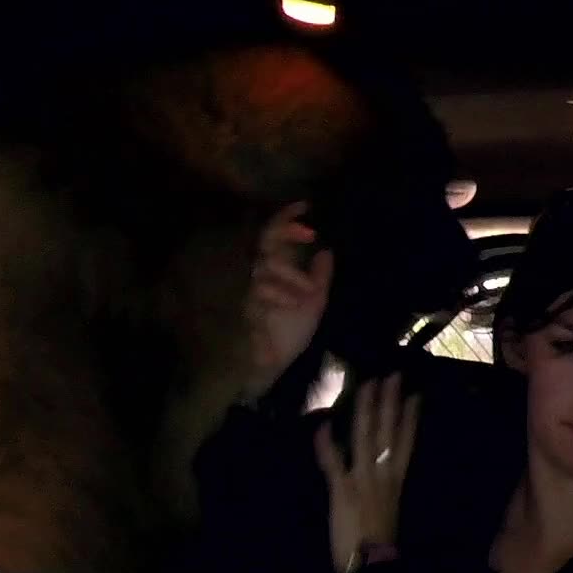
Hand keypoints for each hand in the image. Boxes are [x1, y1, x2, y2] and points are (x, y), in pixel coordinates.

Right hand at [247, 202, 333, 400]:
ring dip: (291, 276)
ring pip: (268, 264)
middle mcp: (261, 275)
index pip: (274, 236)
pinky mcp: (246, 303)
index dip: (286, 219)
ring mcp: (251, 289)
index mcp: (278, 271)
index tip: (305, 206)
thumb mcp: (315, 302)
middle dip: (288, 236)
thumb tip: (326, 250)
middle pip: (266, 242)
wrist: (275, 366)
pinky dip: (282, 294)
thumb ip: (320, 276)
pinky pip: (262, 287)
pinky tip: (292, 304)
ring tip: (305, 295)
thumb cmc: (292, 334)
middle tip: (310, 234)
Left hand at [313, 374, 419, 572]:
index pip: (405, 443)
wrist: (371, 566)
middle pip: (387, 432)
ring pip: (365, 437)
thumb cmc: (377, 543)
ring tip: (368, 385)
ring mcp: (363, 480)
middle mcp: (382, 475)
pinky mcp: (342, 490)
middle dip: (389, 402)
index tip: (414, 395)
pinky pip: (333, 463)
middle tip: (391, 375)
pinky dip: (326, 444)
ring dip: (365, 409)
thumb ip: (383, 486)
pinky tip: (322, 425)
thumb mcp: (386, 509)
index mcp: (396, 481)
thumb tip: (383, 468)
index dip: (410, 418)